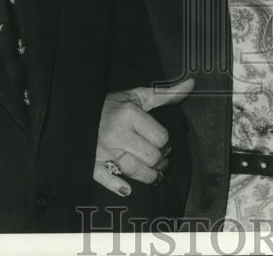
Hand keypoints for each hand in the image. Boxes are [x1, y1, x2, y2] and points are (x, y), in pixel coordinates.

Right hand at [93, 78, 194, 196]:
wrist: (81, 110)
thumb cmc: (115, 104)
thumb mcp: (139, 96)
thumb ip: (166, 94)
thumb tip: (191, 83)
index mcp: (129, 114)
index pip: (161, 138)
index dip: (168, 143)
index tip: (166, 144)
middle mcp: (116, 133)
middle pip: (150, 156)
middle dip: (161, 161)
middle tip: (163, 160)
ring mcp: (103, 150)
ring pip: (134, 170)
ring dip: (149, 176)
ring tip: (156, 175)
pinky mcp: (91, 162)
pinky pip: (106, 178)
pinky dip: (118, 185)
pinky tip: (128, 189)